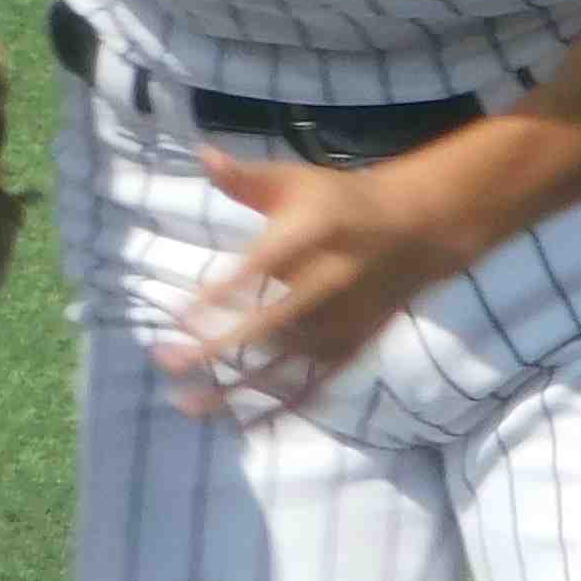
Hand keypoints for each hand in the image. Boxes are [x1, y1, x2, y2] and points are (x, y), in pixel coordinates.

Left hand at [156, 144, 474, 418]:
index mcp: (314, 237)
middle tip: (164, 359)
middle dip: (216, 348)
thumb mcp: (296, 181)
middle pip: (270, 325)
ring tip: (182, 401)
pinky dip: (276, 408)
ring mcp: (342, 323)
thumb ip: (245, 177)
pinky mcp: (350, 348)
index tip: (178, 313)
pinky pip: (312, 386)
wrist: (416, 230)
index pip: (262, 268)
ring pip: (286, 364)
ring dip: (233, 385)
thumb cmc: (340, 202)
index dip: (220, 293)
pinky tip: (236, 424)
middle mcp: (330, 284)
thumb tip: (201, 156)